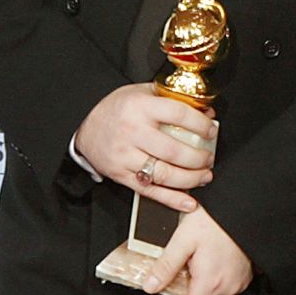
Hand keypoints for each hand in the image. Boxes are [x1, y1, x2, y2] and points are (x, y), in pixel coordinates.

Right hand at [74, 83, 215, 211]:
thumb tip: (207, 112)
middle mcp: (133, 132)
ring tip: (204, 176)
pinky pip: (149, 190)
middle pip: (174, 151)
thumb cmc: (118, 108)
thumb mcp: (143, 92)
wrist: (84, 125)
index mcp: (141, 107)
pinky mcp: (121, 175)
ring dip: (191, 179)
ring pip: (164, 174)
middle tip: (209, 158)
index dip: (200, 125)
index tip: (211, 131)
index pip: (179, 115)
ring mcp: (126, 156)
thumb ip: (174, 99)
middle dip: (199, 158)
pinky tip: (188, 202)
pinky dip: (171, 199)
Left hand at [141, 206, 251, 294]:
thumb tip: (150, 286)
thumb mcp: (183, 239)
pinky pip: (226, 287)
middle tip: (182, 269)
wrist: (245, 208)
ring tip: (197, 261)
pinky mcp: (246, 276)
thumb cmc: (217, 219)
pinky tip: (211, 260)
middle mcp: (228, 287)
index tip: (168, 289)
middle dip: (187, 293)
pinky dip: (215, 280)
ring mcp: (239, 282)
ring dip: (201, 286)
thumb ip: (165, 266)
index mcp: (211, 281)